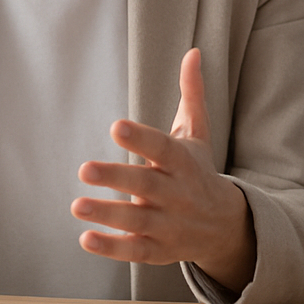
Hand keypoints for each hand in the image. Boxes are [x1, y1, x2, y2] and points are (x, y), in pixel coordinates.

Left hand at [72, 48, 256, 291]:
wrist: (225, 225)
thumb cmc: (200, 171)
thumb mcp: (198, 133)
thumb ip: (191, 94)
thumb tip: (192, 52)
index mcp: (183, 162)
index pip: (163, 148)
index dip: (141, 138)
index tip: (116, 126)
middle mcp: (177, 193)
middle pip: (147, 184)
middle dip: (117, 178)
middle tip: (84, 169)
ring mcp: (168, 223)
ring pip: (138, 220)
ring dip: (108, 213)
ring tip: (77, 205)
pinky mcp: (158, 249)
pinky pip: (135, 250)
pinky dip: (112, 247)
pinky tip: (86, 238)